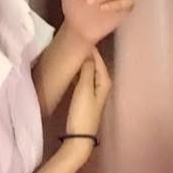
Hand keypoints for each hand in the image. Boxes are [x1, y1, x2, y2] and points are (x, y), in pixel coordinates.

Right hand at [61, 47, 111, 166]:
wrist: (79, 137)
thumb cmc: (82, 112)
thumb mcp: (84, 89)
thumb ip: (87, 71)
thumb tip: (88, 54)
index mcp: (104, 80)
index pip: (97, 59)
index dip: (90, 48)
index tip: (78, 36)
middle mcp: (101, 83)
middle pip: (94, 64)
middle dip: (85, 54)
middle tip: (71, 42)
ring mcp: (93, 90)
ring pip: (87, 71)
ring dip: (80, 63)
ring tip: (69, 53)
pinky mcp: (85, 96)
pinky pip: (82, 78)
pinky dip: (77, 72)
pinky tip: (69, 69)